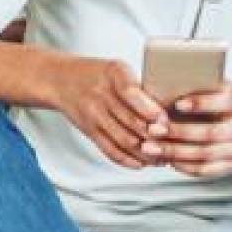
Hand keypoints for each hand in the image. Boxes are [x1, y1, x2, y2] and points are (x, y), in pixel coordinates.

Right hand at [52, 58, 166, 168]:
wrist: (60, 80)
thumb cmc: (95, 74)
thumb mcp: (117, 69)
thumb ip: (138, 87)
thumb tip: (167, 109)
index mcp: (112, 72)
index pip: (131, 93)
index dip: (150, 109)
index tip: (165, 121)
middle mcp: (100, 94)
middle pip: (130, 121)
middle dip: (153, 136)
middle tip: (171, 143)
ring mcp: (93, 114)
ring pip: (123, 139)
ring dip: (145, 153)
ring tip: (162, 157)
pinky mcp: (89, 131)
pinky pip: (110, 150)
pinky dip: (128, 160)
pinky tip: (142, 163)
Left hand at [140, 83, 231, 177]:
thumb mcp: (229, 88)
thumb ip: (207, 86)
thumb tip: (170, 83)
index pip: (224, 102)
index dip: (201, 103)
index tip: (177, 104)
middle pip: (211, 133)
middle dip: (179, 133)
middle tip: (153, 129)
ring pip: (206, 155)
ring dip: (175, 152)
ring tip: (150, 147)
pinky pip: (207, 170)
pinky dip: (185, 166)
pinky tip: (167, 159)